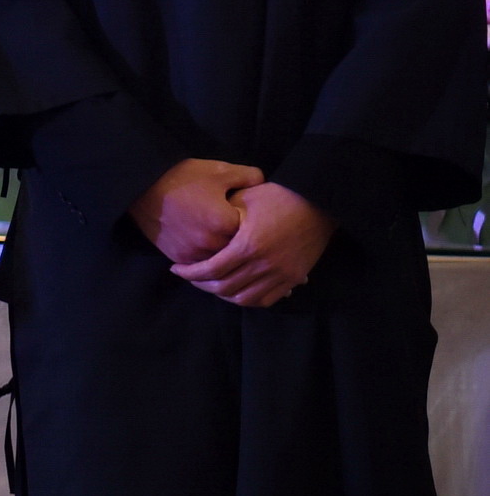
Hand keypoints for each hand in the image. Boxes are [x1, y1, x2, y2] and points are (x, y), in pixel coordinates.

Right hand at [128, 157, 264, 264]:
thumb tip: (263, 183)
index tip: (247, 216)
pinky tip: (203, 242)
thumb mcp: (218, 170)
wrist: (139, 186)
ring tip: (219, 236)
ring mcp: (194, 254)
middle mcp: (212, 244)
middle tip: (234, 228)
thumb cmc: (181, 177)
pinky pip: (200, 263)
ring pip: (219, 260)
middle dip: (238, 241)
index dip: (252, 223)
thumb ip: (248, 176)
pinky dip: (205, 256)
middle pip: (236, 249)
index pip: (252, 232)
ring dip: (222, 251)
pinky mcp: (178, 258)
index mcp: (226, 224)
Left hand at [173, 182, 334, 308]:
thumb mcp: (244, 199)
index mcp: (247, 245)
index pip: (211, 270)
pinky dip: (248, 299)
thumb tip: (202, 228)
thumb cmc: (278, 196)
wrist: (318, 203)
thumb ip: (223, 218)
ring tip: (212, 284)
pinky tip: (238, 289)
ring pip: (245, 299)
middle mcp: (263, 265)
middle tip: (191, 277)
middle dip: (202, 285)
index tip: (176, 269)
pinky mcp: (293, 278)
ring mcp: (281, 275)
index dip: (190, 273)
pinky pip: (267, 300)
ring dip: (224, 295)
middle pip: (225, 288)